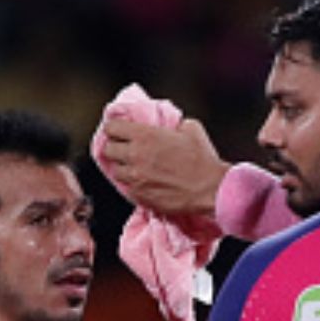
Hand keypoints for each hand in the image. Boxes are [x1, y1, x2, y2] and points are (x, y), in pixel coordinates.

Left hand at [99, 117, 229, 216]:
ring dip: (123, 167)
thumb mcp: (191, 128)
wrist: (210, 189)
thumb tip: (167, 126)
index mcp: (144, 135)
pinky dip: (132, 184)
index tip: (119, 132)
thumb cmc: (203, 159)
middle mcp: (135, 156)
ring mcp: (136, 178)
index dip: (114, 129)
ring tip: (134, 168)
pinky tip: (143, 181)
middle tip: (124, 150)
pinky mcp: (140, 196)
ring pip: (115, 171)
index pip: (111, 128)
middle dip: (115, 148)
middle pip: (108, 150)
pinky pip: (127, 187)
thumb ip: (172, 124)